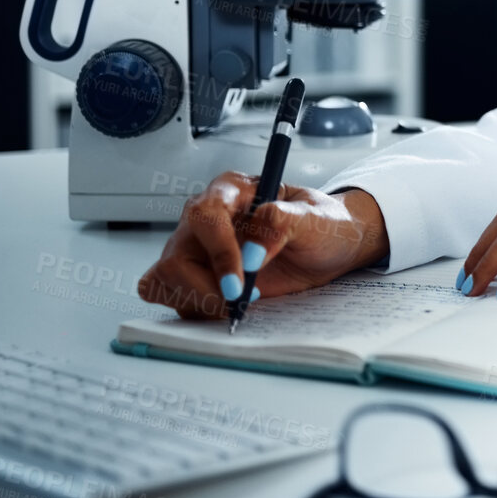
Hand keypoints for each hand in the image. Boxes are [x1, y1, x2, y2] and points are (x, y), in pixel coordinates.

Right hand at [136, 171, 387, 318]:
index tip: (238, 283)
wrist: (330, 247)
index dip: (218, 252)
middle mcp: (207, 218)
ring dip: (199, 300)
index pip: (206, 215)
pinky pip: (166, 291)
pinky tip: (220, 306)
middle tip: (240, 302)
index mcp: (232, 191)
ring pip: (167, 277)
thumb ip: (283, 223)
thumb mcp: (315, 218)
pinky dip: (189, 307)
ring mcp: (196, 248)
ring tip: (237, 303)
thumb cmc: (323, 224)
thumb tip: (252, 252)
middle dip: (206, 287)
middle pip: (177, 254)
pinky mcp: (194, 275)